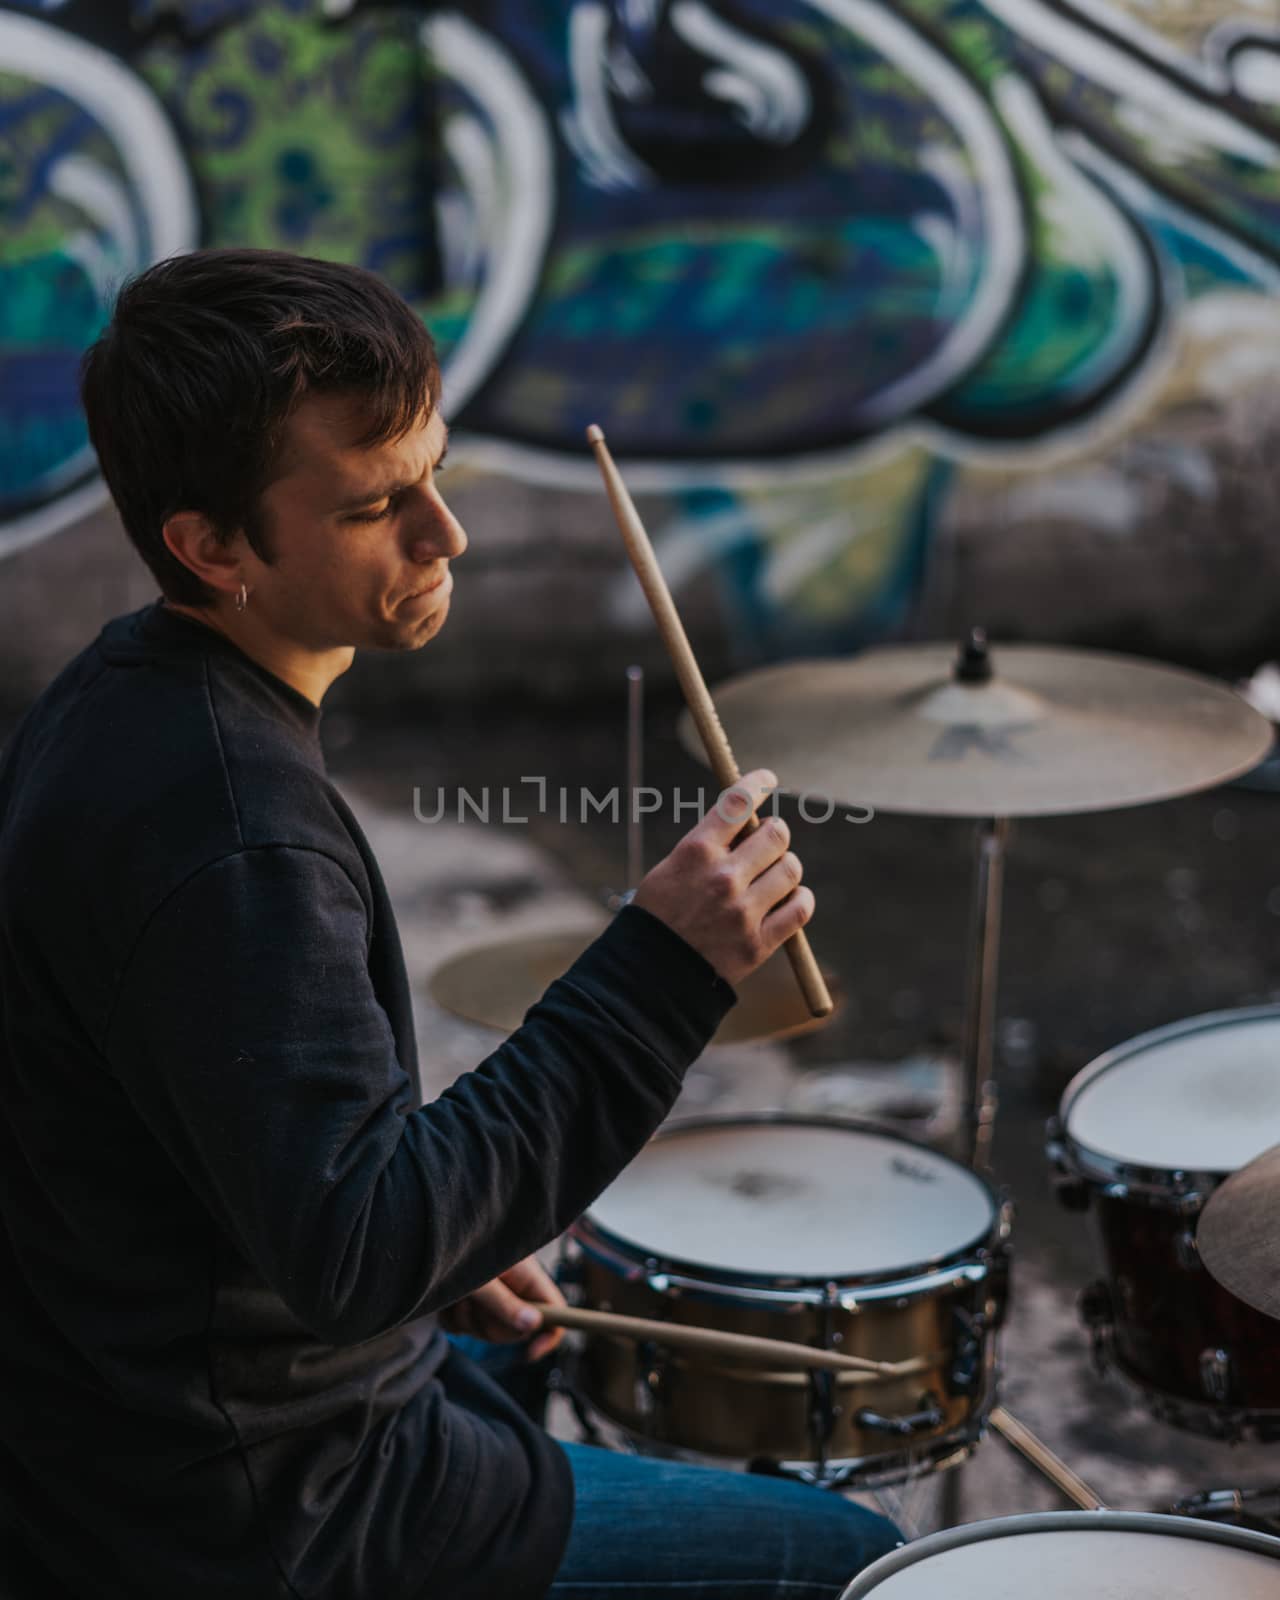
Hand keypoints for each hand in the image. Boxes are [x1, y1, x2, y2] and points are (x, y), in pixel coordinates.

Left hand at [438, 1254, 565, 1361]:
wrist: (427, 1235)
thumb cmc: (457, 1247)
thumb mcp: (482, 1278)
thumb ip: (506, 1303)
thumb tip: (534, 1326)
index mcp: (527, 1276)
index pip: (556, 1310)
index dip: (549, 1335)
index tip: (530, 1352)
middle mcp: (512, 1286)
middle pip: (516, 1329)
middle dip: (490, 1324)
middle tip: (473, 1302)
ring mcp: (490, 1295)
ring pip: (486, 1330)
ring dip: (467, 1319)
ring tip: (456, 1293)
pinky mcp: (468, 1300)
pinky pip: (465, 1328)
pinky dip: (452, 1319)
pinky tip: (445, 1299)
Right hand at [632, 767, 813, 987]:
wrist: (651, 975)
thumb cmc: (659, 917)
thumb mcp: (671, 870)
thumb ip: (709, 847)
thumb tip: (748, 824)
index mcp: (696, 852)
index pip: (738, 802)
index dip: (758, 783)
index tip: (768, 779)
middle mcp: (723, 877)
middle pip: (776, 834)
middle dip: (774, 833)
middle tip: (767, 842)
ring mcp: (743, 911)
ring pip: (791, 869)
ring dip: (785, 868)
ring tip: (773, 876)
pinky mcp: (759, 942)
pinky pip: (800, 908)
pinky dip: (800, 899)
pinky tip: (790, 899)